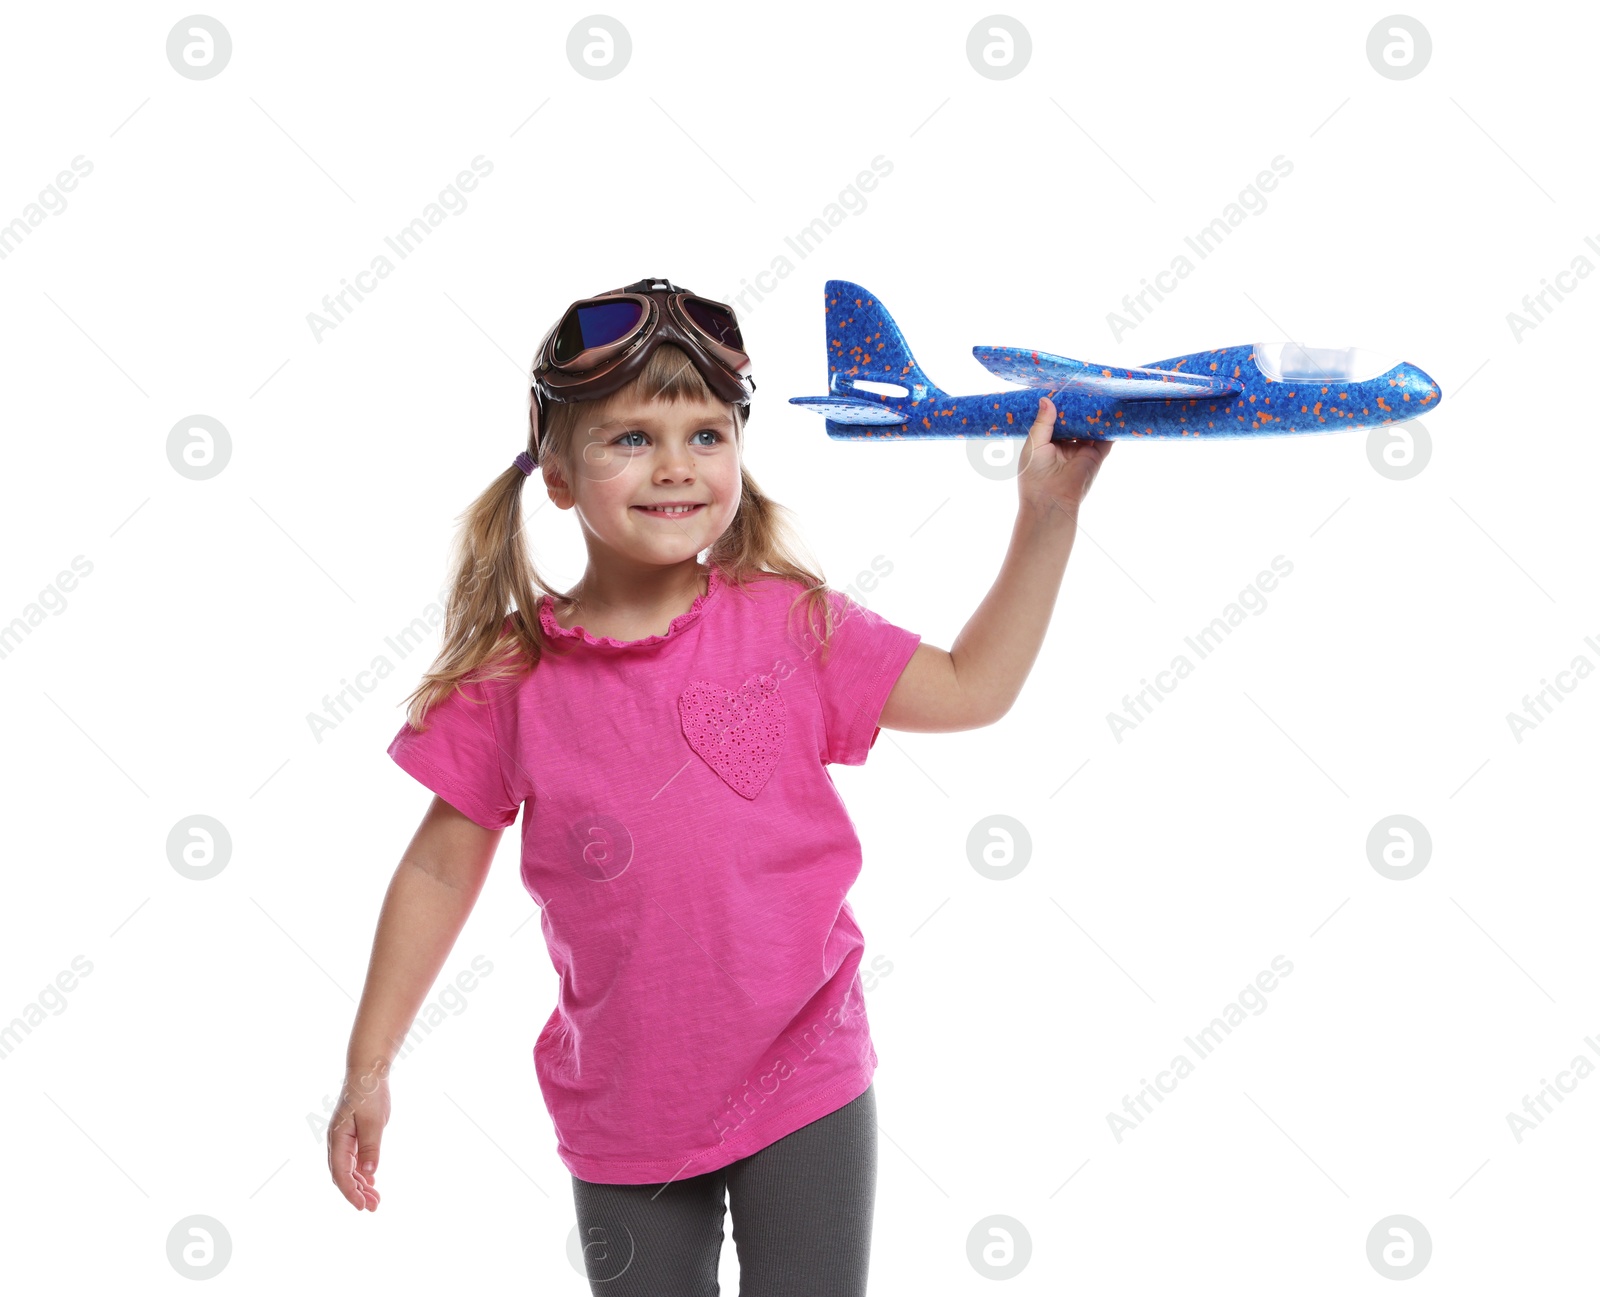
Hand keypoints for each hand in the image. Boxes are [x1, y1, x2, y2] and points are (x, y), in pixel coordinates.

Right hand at [327, 1062, 390, 1210]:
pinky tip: (371, 1183)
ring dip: (360, 1185)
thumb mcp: (374, 1121)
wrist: (367, 1072)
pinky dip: (361, 1173)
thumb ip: (371, 1147)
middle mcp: (336, 1142)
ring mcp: (343, 1139)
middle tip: (374, 1207)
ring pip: (348, 1170)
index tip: (362, 1206)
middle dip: (356, 1193)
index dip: (350, 1192)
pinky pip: (353, 1160)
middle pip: (342, 1175)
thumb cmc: (369, 1094)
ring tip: (376, 1199)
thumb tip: (369, 1173)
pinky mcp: (352, 1135)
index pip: (340, 1173)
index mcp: (338, 1139)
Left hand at [1016, 397, 1111, 517]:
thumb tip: (1047, 399)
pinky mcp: (1096, 455)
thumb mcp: (1034, 444)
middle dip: (1080, 407)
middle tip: (1084, 385)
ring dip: (1095, 413)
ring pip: (1091, 427)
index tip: (1064, 388)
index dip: (1060, 406)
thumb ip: (1043, 422)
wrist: (1050, 501)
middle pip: (1076, 421)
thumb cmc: (1035, 475)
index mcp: (1048, 443)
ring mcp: (1083, 450)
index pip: (1057, 419)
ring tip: (1099, 391)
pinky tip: (1113, 407)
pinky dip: (1111, 424)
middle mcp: (1066, 445)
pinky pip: (1106, 437)